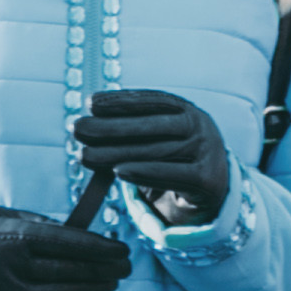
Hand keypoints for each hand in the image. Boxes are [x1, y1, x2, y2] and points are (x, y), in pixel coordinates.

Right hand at [0, 203, 133, 290]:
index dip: (98, 247)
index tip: (122, 250)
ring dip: (91, 290)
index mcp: (7, 232)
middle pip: (66, 269)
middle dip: (102, 269)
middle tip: (125, 268)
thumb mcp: (3, 215)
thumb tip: (86, 237)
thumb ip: (41, 226)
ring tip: (112, 285)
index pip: (64, 241)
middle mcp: (3, 263)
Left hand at [74, 89, 233, 229]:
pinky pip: (170, 175)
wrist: (213, 190)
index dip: (121, 100)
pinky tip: (117, 172)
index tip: (89, 103)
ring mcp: (207, 151)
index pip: (152, 100)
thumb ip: (134, 131)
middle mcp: (200, 126)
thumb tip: (89, 126)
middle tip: (77, 129)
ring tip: (84, 155)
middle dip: (111, 127)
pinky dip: (143, 172)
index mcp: (188, 109)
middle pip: (151, 126)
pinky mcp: (207, 179)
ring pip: (155, 152)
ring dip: (116, 153)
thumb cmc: (176, 158)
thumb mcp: (162, 139)